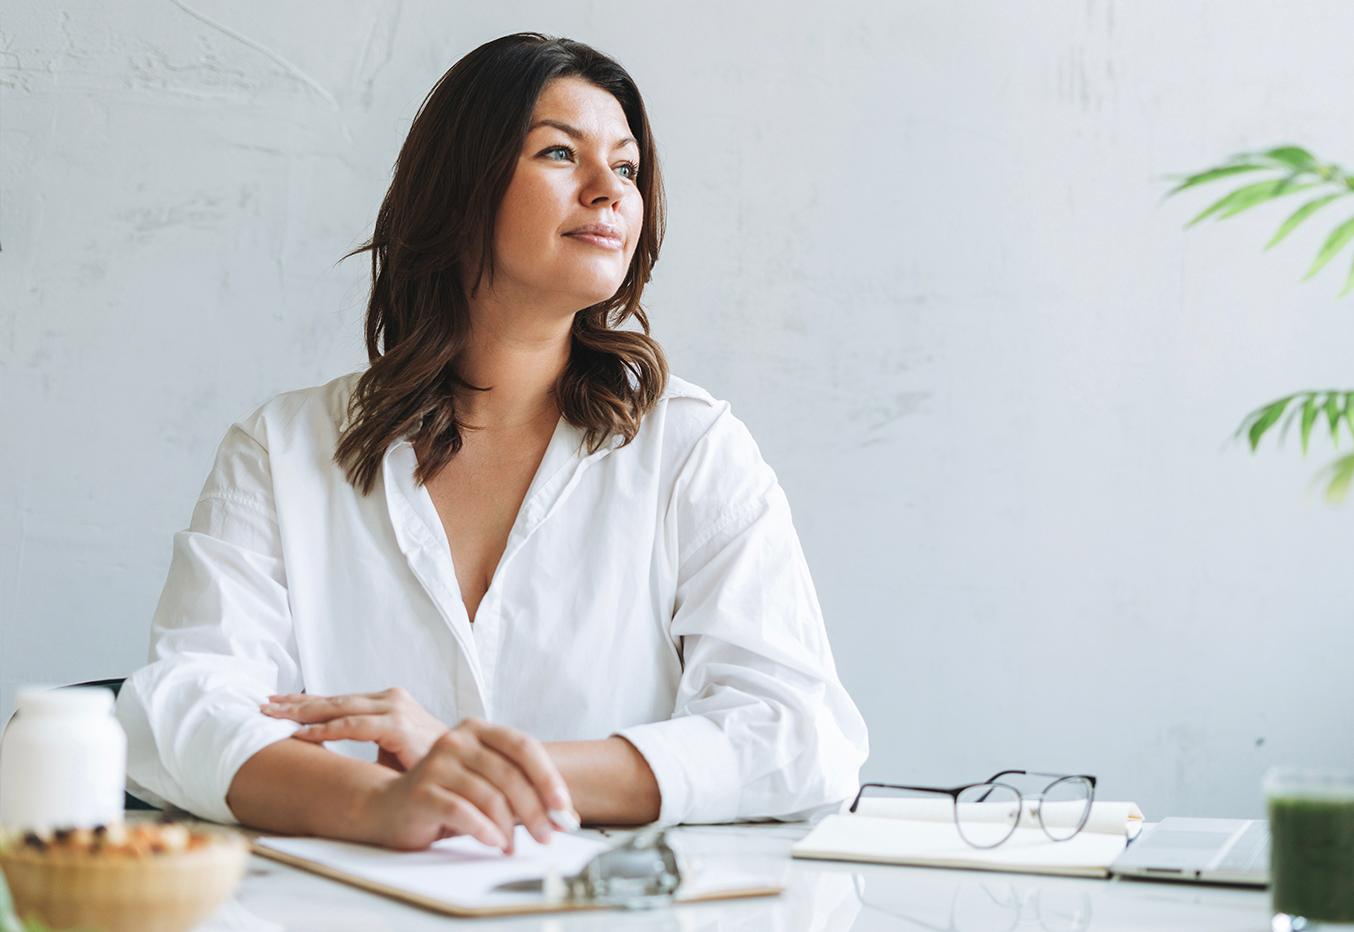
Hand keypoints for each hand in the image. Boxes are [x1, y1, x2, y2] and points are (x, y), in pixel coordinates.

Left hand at [260, 687, 447, 771]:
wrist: (461, 770)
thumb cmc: (425, 763)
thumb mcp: (389, 748)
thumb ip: (363, 738)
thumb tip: (327, 749)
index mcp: (387, 702)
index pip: (339, 700)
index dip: (306, 701)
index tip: (276, 703)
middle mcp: (390, 699)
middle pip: (334, 699)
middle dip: (296, 702)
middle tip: (263, 704)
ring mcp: (395, 709)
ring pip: (339, 708)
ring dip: (302, 712)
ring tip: (273, 715)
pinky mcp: (398, 726)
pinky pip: (352, 727)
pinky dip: (324, 730)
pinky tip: (300, 733)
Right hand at [360, 718, 577, 852]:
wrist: (391, 807)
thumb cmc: (447, 795)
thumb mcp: (486, 784)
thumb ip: (522, 790)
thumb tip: (564, 815)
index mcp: (477, 729)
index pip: (523, 746)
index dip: (547, 777)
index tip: (563, 806)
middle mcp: (456, 740)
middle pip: (509, 774)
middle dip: (535, 810)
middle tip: (547, 836)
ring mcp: (437, 764)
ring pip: (489, 796)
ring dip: (510, 827)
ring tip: (513, 845)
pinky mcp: (422, 791)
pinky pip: (463, 812)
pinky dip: (484, 831)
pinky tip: (494, 842)